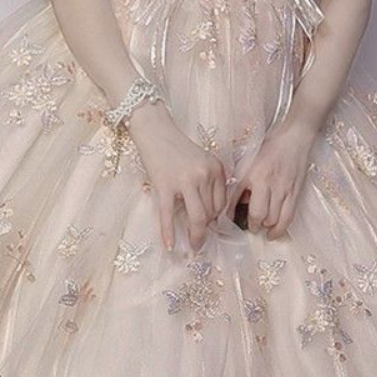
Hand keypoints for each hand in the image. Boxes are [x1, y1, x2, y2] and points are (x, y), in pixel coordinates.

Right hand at [127, 101, 226, 251]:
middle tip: (199, 239)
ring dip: (195, 235)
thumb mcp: (201, 160)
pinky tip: (169, 245)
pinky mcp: (164, 186)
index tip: (209, 226)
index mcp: (216, 168)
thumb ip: (209, 182)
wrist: (155, 131)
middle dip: (205, 228)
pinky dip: (168, 232)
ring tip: (192, 246)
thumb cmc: (177, 147)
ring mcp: (184, 181)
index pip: (221, 203)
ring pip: (196, 217)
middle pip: (211, 212)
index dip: (215, 218)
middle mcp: (204, 175)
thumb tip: (210, 215)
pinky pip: (169, 215)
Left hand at [227, 120, 316, 239]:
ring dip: (265, 227)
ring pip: (273, 219)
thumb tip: (234, 203)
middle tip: (249, 226)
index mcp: (252, 173)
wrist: (295, 137)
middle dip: (252, 225)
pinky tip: (274, 233)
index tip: (228, 222)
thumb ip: (241, 181)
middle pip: (258, 215)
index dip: (230, 216)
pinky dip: (280, 229)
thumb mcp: (248, 161)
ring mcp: (284, 189)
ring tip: (261, 227)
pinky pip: (288, 217)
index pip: (236, 201)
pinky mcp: (296, 193)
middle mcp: (267, 183)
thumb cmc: (270, 146)